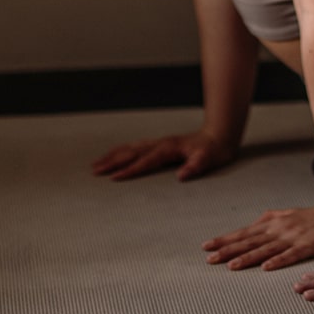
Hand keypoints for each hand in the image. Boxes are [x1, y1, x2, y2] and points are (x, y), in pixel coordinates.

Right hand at [91, 130, 236, 181]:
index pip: (145, 161)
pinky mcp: (158, 144)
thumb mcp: (208, 160)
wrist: (219, 135)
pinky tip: (114, 155)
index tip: (114, 178)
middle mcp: (160, 144)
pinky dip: (121, 151)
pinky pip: (135, 147)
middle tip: (95, 171)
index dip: (130, 170)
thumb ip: (195, 167)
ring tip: (96, 164)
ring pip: (130, 148)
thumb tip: (181, 176)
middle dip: (112, 162)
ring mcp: (158, 143)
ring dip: (113, 156)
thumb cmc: (213, 150)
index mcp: (169, 148)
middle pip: (131, 152)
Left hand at [203, 203, 313, 271]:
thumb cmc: (313, 218)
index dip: (225, 240)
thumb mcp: (286, 215)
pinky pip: (291, 255)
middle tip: (209, 258)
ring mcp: (293, 237)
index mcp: (273, 222)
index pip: (244, 233)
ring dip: (248, 258)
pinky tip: (266, 267)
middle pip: (250, 241)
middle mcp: (280, 229)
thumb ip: (268, 223)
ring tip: (231, 266)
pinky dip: (278, 261)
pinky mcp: (308, 246)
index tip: (207, 246)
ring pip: (266, 249)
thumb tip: (249, 229)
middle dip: (228, 250)